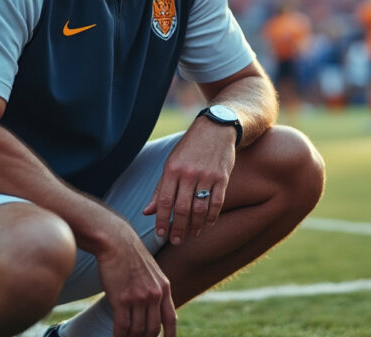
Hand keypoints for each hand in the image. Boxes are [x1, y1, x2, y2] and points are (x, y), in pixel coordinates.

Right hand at [95, 224, 176, 336]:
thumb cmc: (131, 256)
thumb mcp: (152, 272)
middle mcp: (154, 294)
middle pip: (152, 329)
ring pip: (137, 330)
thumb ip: (157, 290)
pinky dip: (119, 336)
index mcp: (164, 288)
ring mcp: (138, 297)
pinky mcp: (121, 299)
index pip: (171, 319)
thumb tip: (156, 310)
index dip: (169, 336)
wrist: (116, 242)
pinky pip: (122, 327)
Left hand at [143, 118, 236, 244]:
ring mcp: (207, 176)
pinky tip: (208, 224)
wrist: (216, 128)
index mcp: (172, 169)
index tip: (160, 234)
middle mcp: (189, 173)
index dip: (161, 220)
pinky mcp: (223, 177)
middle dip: (178, 228)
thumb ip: (160, 189)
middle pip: (182, 209)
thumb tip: (147, 212)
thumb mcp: (171, 163)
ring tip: (192, 234)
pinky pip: (217, 202)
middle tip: (176, 241)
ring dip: (195, 226)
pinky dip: (212, 217)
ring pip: (200, 209)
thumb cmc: (190, 148)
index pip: (164, 201)